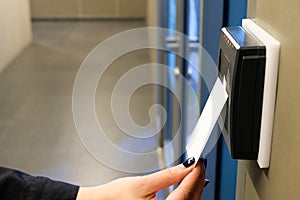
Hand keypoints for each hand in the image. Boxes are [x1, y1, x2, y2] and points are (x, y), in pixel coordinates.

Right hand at [76, 157, 205, 199]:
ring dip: (194, 188)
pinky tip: (190, 187)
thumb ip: (167, 176)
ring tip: (196, 172)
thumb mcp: (142, 184)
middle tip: (200, 163)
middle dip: (197, 180)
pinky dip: (188, 196)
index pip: (185, 192)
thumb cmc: (115, 198)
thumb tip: (186, 166)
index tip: (199, 162)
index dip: (195, 175)